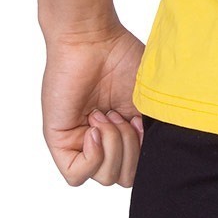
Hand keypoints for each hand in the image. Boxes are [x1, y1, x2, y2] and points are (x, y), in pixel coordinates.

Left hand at [41, 17, 146, 186]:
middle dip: (131, 149)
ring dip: (113, 145)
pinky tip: (94, 126)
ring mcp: (81, 142)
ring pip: (105, 177)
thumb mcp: (149, 99)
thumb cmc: (122, 58)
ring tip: (105, 114)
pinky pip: (76, 175)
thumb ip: (153, 132)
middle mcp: (103, 140)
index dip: (145, 152)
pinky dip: (94, 155)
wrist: (93, 39)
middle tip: (121, 115)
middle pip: (123, 177)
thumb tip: (157, 158)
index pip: (138, 168)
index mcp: (126, 131)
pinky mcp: (60, 141)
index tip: (142, 120)